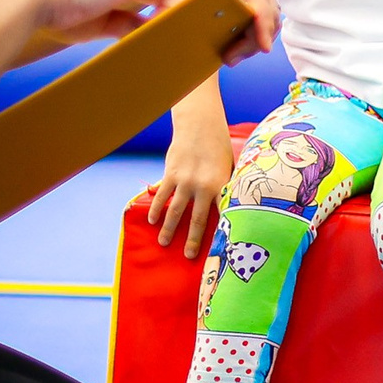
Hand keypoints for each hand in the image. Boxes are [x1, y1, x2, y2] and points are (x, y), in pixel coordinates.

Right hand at [29, 0, 277, 64]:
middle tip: (263, 42)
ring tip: (240, 44)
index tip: (254, 40)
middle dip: (258, 2)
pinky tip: (194, 38)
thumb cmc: (73, 9)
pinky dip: (191, 12)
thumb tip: (170, 41)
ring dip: (235, 9)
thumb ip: (148, 21)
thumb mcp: (122, 18)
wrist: (34, 0)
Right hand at [149, 117, 234, 258]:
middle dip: (193, 240)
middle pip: (198, 219)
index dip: (221, 232)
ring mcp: (185, 181)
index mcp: (221, 186)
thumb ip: (226, 188)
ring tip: (163, 243)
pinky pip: (162, 195)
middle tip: (188, 256)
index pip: (222, 214)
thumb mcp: (229, 168)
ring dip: (169, 228)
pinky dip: (156, 208)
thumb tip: (230, 206)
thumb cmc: (219, 148)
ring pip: (176, 210)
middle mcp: (203, 186)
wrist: (201, 126)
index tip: (219, 250)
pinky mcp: (171, 174)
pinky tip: (152, 220)